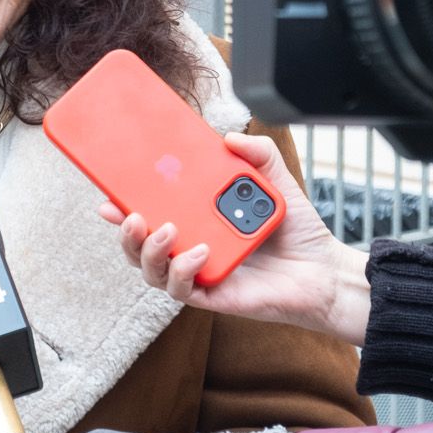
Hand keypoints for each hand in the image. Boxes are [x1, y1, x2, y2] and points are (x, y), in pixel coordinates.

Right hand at [102, 132, 370, 343]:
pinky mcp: (213, 295)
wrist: (324, 270)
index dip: (123, 207)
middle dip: (125, 232)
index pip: (150, 214)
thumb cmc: (296, 231)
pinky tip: (199, 252)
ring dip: (149, 251)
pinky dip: (184, 269)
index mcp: (196, 222)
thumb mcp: (277, 182)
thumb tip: (230, 137)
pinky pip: (183, 288)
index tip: (108, 193)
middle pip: (139, 247)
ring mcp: (199, 274)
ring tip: (163, 229)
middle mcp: (190, 248)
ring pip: (152, 271)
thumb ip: (258, 154)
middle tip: (130, 214)